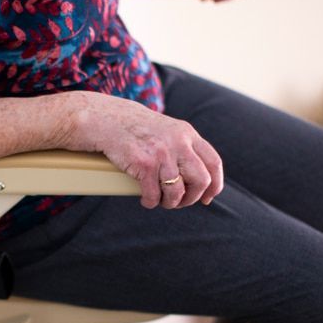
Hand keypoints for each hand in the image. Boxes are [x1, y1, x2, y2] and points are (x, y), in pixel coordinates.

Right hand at [69, 92, 223, 208]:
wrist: (107, 120)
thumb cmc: (137, 129)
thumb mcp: (168, 130)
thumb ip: (184, 147)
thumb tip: (198, 176)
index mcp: (188, 134)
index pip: (213, 163)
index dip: (214, 185)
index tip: (207, 198)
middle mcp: (178, 142)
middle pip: (200, 180)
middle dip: (192, 198)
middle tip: (180, 202)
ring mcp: (161, 153)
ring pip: (177, 192)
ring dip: (170, 203)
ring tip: (161, 201)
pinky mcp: (143, 164)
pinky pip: (153, 194)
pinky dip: (151, 202)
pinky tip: (146, 200)